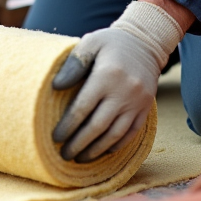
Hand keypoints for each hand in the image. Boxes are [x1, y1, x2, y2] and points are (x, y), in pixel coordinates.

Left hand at [51, 0, 184, 161]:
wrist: (145, 43)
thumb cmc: (111, 43)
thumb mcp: (91, 43)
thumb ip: (74, 64)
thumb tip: (56, 86)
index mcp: (106, 76)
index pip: (83, 108)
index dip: (68, 126)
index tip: (55, 138)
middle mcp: (124, 92)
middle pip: (98, 126)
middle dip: (79, 144)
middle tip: (64, 154)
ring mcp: (137, 102)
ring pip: (115, 134)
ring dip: (97, 150)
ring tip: (80, 158)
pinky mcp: (145, 108)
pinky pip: (131, 133)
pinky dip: (116, 145)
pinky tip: (103, 151)